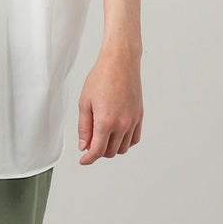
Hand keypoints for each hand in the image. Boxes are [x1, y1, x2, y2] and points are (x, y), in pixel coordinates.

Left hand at [77, 49, 142, 163]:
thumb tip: (84, 146)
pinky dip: (125, 142)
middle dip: (98, 152)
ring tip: (102, 137)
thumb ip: (84, 128)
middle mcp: (122, 124)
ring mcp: (132, 121)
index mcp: (105, 122)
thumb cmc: (100, 78)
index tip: (83, 161)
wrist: (120, 62)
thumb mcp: (84, 103)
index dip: (88, 159)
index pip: (97, 151)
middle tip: (89, 142)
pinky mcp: (139, 116)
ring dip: (111, 148)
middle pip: (110, 152)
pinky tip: (116, 135)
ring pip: (123, 148)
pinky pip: (134, 139)